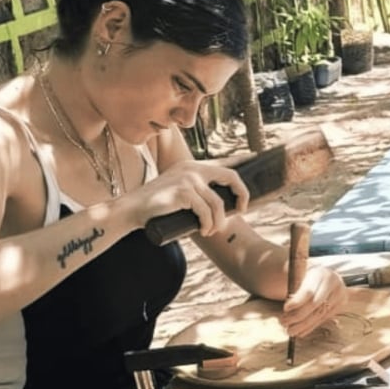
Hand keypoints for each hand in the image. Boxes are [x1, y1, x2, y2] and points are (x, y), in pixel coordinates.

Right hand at [120, 160, 250, 237]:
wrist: (132, 210)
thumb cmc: (158, 206)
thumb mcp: (180, 193)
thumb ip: (198, 193)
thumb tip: (223, 206)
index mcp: (193, 167)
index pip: (224, 162)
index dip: (243, 160)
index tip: (257, 158)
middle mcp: (192, 168)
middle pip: (230, 177)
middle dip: (242, 195)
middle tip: (242, 211)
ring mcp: (188, 179)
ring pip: (218, 203)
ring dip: (219, 221)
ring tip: (211, 230)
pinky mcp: (183, 193)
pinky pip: (206, 212)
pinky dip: (208, 224)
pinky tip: (203, 230)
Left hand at [280, 265, 346, 337]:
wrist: (331, 278)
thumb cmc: (312, 278)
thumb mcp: (304, 277)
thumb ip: (297, 290)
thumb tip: (288, 309)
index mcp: (321, 274)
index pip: (309, 291)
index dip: (297, 301)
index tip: (285, 309)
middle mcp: (333, 285)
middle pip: (315, 304)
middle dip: (298, 316)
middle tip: (284, 322)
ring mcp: (339, 296)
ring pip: (319, 314)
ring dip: (303, 325)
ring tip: (290, 331)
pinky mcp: (341, 306)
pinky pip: (323, 319)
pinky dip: (310, 327)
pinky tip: (300, 332)